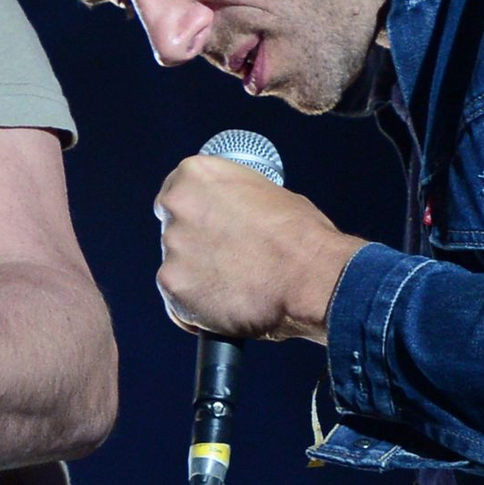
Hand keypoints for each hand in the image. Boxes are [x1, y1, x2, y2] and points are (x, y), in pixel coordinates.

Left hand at [154, 155, 365, 344]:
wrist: (311, 276)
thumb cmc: (300, 235)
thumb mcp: (266, 193)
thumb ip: (232, 202)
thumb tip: (231, 216)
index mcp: (195, 174)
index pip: (176, 192)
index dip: (194, 215)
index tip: (206, 229)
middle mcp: (176, 205)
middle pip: (174, 229)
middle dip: (195, 246)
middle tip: (227, 262)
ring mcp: (172, 246)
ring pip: (176, 266)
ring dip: (197, 278)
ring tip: (235, 288)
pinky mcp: (173, 285)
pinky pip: (178, 302)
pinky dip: (197, 310)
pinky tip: (225, 310)